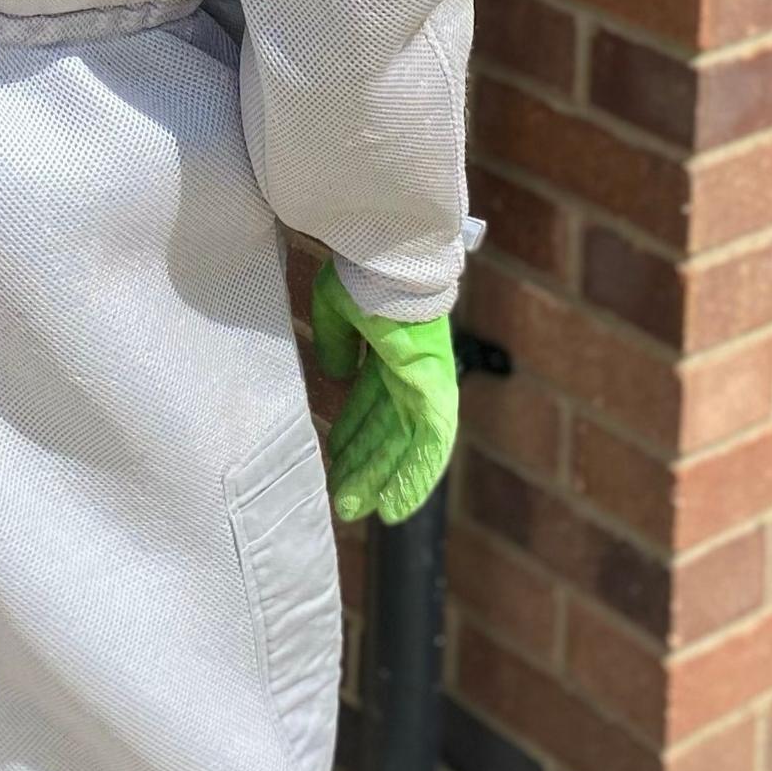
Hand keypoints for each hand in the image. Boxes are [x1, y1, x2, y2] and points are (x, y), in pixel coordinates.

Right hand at [310, 261, 458, 525]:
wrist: (392, 257)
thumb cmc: (362, 272)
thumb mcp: (336, 310)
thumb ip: (337, 344)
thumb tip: (337, 377)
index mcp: (386, 351)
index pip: (370, 404)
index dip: (352, 434)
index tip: (336, 460)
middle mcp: (408, 372)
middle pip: (386, 430)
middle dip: (364, 466)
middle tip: (344, 501)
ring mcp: (424, 382)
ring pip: (405, 445)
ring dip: (383, 479)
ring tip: (362, 512)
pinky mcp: (435, 392)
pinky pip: (428, 446)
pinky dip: (414, 477)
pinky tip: (396, 508)